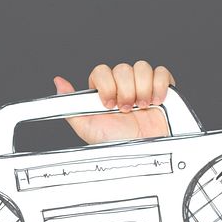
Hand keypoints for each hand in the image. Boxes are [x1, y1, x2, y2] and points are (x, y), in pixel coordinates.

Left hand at [54, 61, 174, 144]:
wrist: (144, 154)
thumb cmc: (118, 143)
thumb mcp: (87, 128)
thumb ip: (71, 107)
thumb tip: (58, 83)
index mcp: (105, 92)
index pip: (101, 71)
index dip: (106, 85)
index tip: (108, 104)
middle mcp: (123, 86)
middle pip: (122, 68)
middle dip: (124, 91)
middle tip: (125, 110)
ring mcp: (143, 85)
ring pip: (141, 67)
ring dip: (141, 89)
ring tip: (142, 108)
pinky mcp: (162, 87)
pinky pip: (161, 72)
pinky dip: (159, 86)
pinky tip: (155, 101)